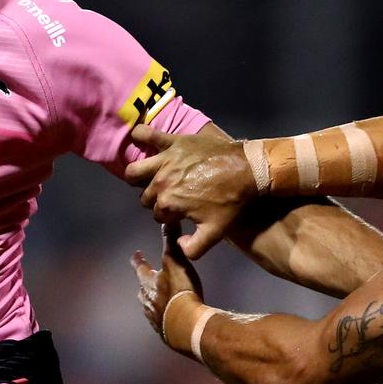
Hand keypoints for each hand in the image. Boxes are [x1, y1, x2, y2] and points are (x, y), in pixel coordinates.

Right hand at [125, 124, 257, 258]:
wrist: (248, 170)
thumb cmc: (231, 201)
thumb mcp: (215, 232)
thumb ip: (193, 248)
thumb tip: (177, 244)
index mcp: (168, 203)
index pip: (156, 214)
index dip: (167, 216)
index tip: (179, 213)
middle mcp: (161, 181)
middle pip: (145, 195)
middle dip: (155, 199)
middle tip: (172, 196)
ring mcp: (165, 160)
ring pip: (134, 171)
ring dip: (138, 176)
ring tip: (149, 177)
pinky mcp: (173, 142)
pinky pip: (147, 134)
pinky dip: (140, 136)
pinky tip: (137, 137)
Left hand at [132, 223, 204, 354]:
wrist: (186, 326)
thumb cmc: (180, 292)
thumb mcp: (176, 262)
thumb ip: (171, 242)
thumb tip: (166, 220)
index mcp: (149, 283)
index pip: (140, 268)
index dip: (138, 260)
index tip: (136, 254)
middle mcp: (148, 300)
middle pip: (141, 290)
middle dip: (143, 285)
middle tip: (144, 282)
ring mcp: (155, 318)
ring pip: (148, 307)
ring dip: (151, 302)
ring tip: (156, 301)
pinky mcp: (164, 332)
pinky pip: (160, 322)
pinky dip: (162, 318)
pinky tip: (168, 319)